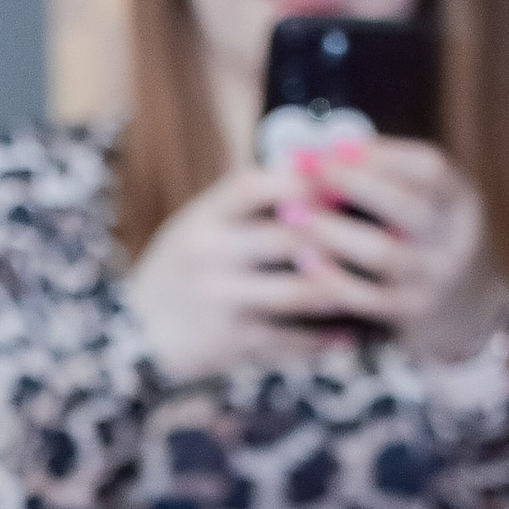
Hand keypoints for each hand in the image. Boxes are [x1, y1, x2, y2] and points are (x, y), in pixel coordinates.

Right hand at [126, 161, 372, 376]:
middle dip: (338, 234)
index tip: (343, 175)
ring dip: (342, 286)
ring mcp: (223, 300)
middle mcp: (211, 254)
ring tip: (373, 280)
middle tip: (379, 230)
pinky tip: (351, 330)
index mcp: (203, 218)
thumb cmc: (174, 274)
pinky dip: (325, 336)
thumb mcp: (195, 225)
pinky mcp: (232, 342)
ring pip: (301, 290)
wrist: (129, 338)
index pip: (258, 184)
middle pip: (290, 236)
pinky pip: (291, 337)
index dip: (305, 177)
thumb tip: (308, 166)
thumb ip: (242, 203)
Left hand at [272, 138, 508, 364]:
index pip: (428, 168)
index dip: (381, 154)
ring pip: (380, 251)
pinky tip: (304, 259)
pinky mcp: (411, 313)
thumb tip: (326, 148)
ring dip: (331, 230)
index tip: (334, 144)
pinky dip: (332, 276)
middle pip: (402, 205)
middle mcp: (455, 238)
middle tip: (301, 169)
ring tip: (291, 212)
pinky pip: (366, 296)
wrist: (468, 312)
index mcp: (462, 200)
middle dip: (347, 182)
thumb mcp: (432, 206)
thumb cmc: (430, 241)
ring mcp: (435, 279)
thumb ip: (392, 180)